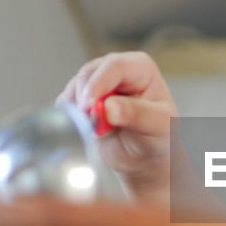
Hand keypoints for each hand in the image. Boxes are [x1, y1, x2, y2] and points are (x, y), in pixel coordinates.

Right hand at [58, 52, 178, 200]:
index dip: (98, 83)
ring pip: (75, 88)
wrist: (146, 159)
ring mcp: (97, 85)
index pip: (115, 66)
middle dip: (84, 97)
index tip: (89, 105)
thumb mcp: (158, 126)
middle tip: (88, 121)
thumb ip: (137, 114)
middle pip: (89, 73)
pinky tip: (85, 130)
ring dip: (77, 109)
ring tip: (95, 130)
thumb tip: (110, 107)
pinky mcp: (82, 101)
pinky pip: (67, 104)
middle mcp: (116, 72)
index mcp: (140, 68)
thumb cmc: (159, 137)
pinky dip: (70, 117)